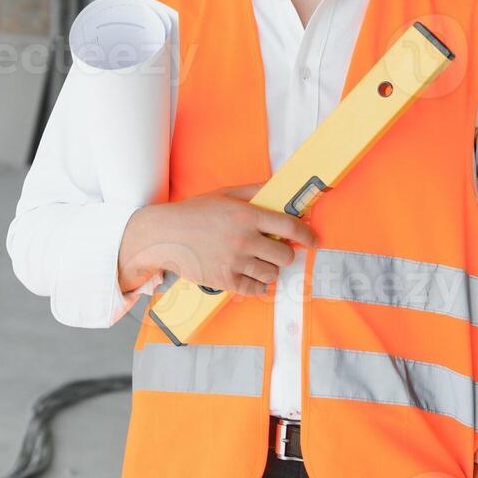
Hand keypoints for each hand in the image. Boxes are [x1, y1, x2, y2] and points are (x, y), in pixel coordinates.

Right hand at [117, 182, 317, 296]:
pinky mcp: (223, 280)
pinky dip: (258, 286)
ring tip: (260, 263)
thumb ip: (254, 191)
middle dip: (285, 254)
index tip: (313, 240)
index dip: (307, 235)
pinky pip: (254, 289)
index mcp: (247, 215)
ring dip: (270, 270)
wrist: (163, 234)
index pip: (290, 227)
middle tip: (277, 251)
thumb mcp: (225, 194)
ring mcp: (234, 262)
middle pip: (284, 256)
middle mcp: (244, 239)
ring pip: (271, 274)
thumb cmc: (194, 212)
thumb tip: (278, 188)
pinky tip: (254, 279)